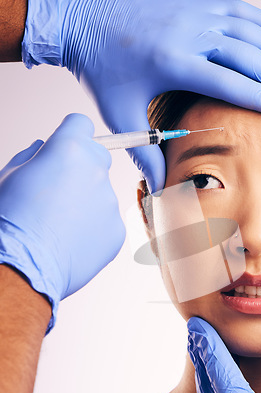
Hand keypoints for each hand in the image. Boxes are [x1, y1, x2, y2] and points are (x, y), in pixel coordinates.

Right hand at [0, 114, 124, 331]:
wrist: (22, 268)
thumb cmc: (9, 220)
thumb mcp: (9, 176)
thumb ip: (34, 157)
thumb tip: (45, 149)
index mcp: (70, 149)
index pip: (80, 124)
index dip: (70, 134)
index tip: (64, 148)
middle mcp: (97, 171)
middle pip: (96, 159)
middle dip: (80, 170)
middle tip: (57, 194)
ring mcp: (110, 202)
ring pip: (101, 194)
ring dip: (86, 203)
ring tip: (59, 226)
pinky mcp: (118, 230)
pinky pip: (106, 222)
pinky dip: (93, 229)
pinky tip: (71, 243)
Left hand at [22, 0, 260, 192]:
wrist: (81, 13)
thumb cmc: (102, 67)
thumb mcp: (119, 112)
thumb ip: (143, 152)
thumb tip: (160, 190)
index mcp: (172, 62)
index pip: (229, 81)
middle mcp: (189, 33)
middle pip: (248, 54)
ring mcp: (195, 13)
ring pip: (251, 30)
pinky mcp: (197, 2)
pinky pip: (242, 11)